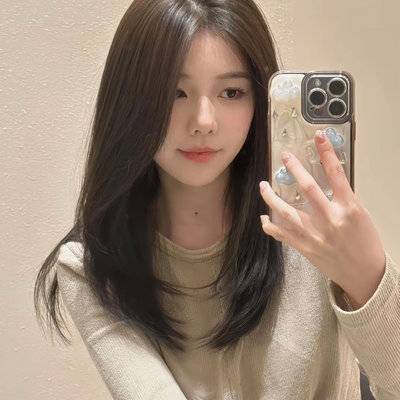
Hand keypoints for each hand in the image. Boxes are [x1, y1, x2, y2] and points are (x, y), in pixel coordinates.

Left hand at [259, 130, 385, 308]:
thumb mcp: (360, 215)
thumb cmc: (365, 243)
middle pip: (307, 188)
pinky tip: (263, 218)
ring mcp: (315, 235)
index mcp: (349, 208)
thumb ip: (341, 199)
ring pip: (287, 212)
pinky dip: (270, 226)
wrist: (365, 274)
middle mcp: (330, 220)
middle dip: (294, 169)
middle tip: (285, 156)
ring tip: (263, 186)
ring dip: (271, 197)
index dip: (326, 153)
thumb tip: (322, 182)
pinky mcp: (304, 248)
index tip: (318, 137)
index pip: (336, 174)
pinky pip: (282, 234)